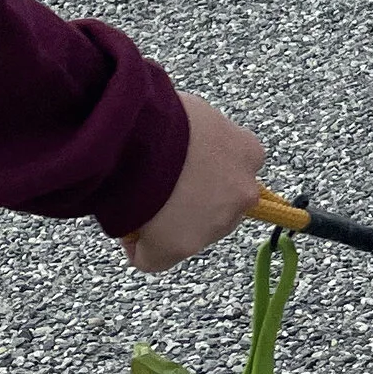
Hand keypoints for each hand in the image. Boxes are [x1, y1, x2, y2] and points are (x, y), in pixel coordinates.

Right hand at [121, 95, 268, 270]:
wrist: (138, 137)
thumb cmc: (160, 115)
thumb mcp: (194, 115)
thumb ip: (202, 136)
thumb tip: (185, 143)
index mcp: (249, 153)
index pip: (234, 173)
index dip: (203, 174)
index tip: (179, 170)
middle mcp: (243, 192)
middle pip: (218, 208)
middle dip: (192, 204)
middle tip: (157, 189)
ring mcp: (216, 224)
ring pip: (190, 235)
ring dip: (167, 225)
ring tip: (138, 200)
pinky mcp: (182, 248)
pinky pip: (155, 258)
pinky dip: (139, 248)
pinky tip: (124, 226)